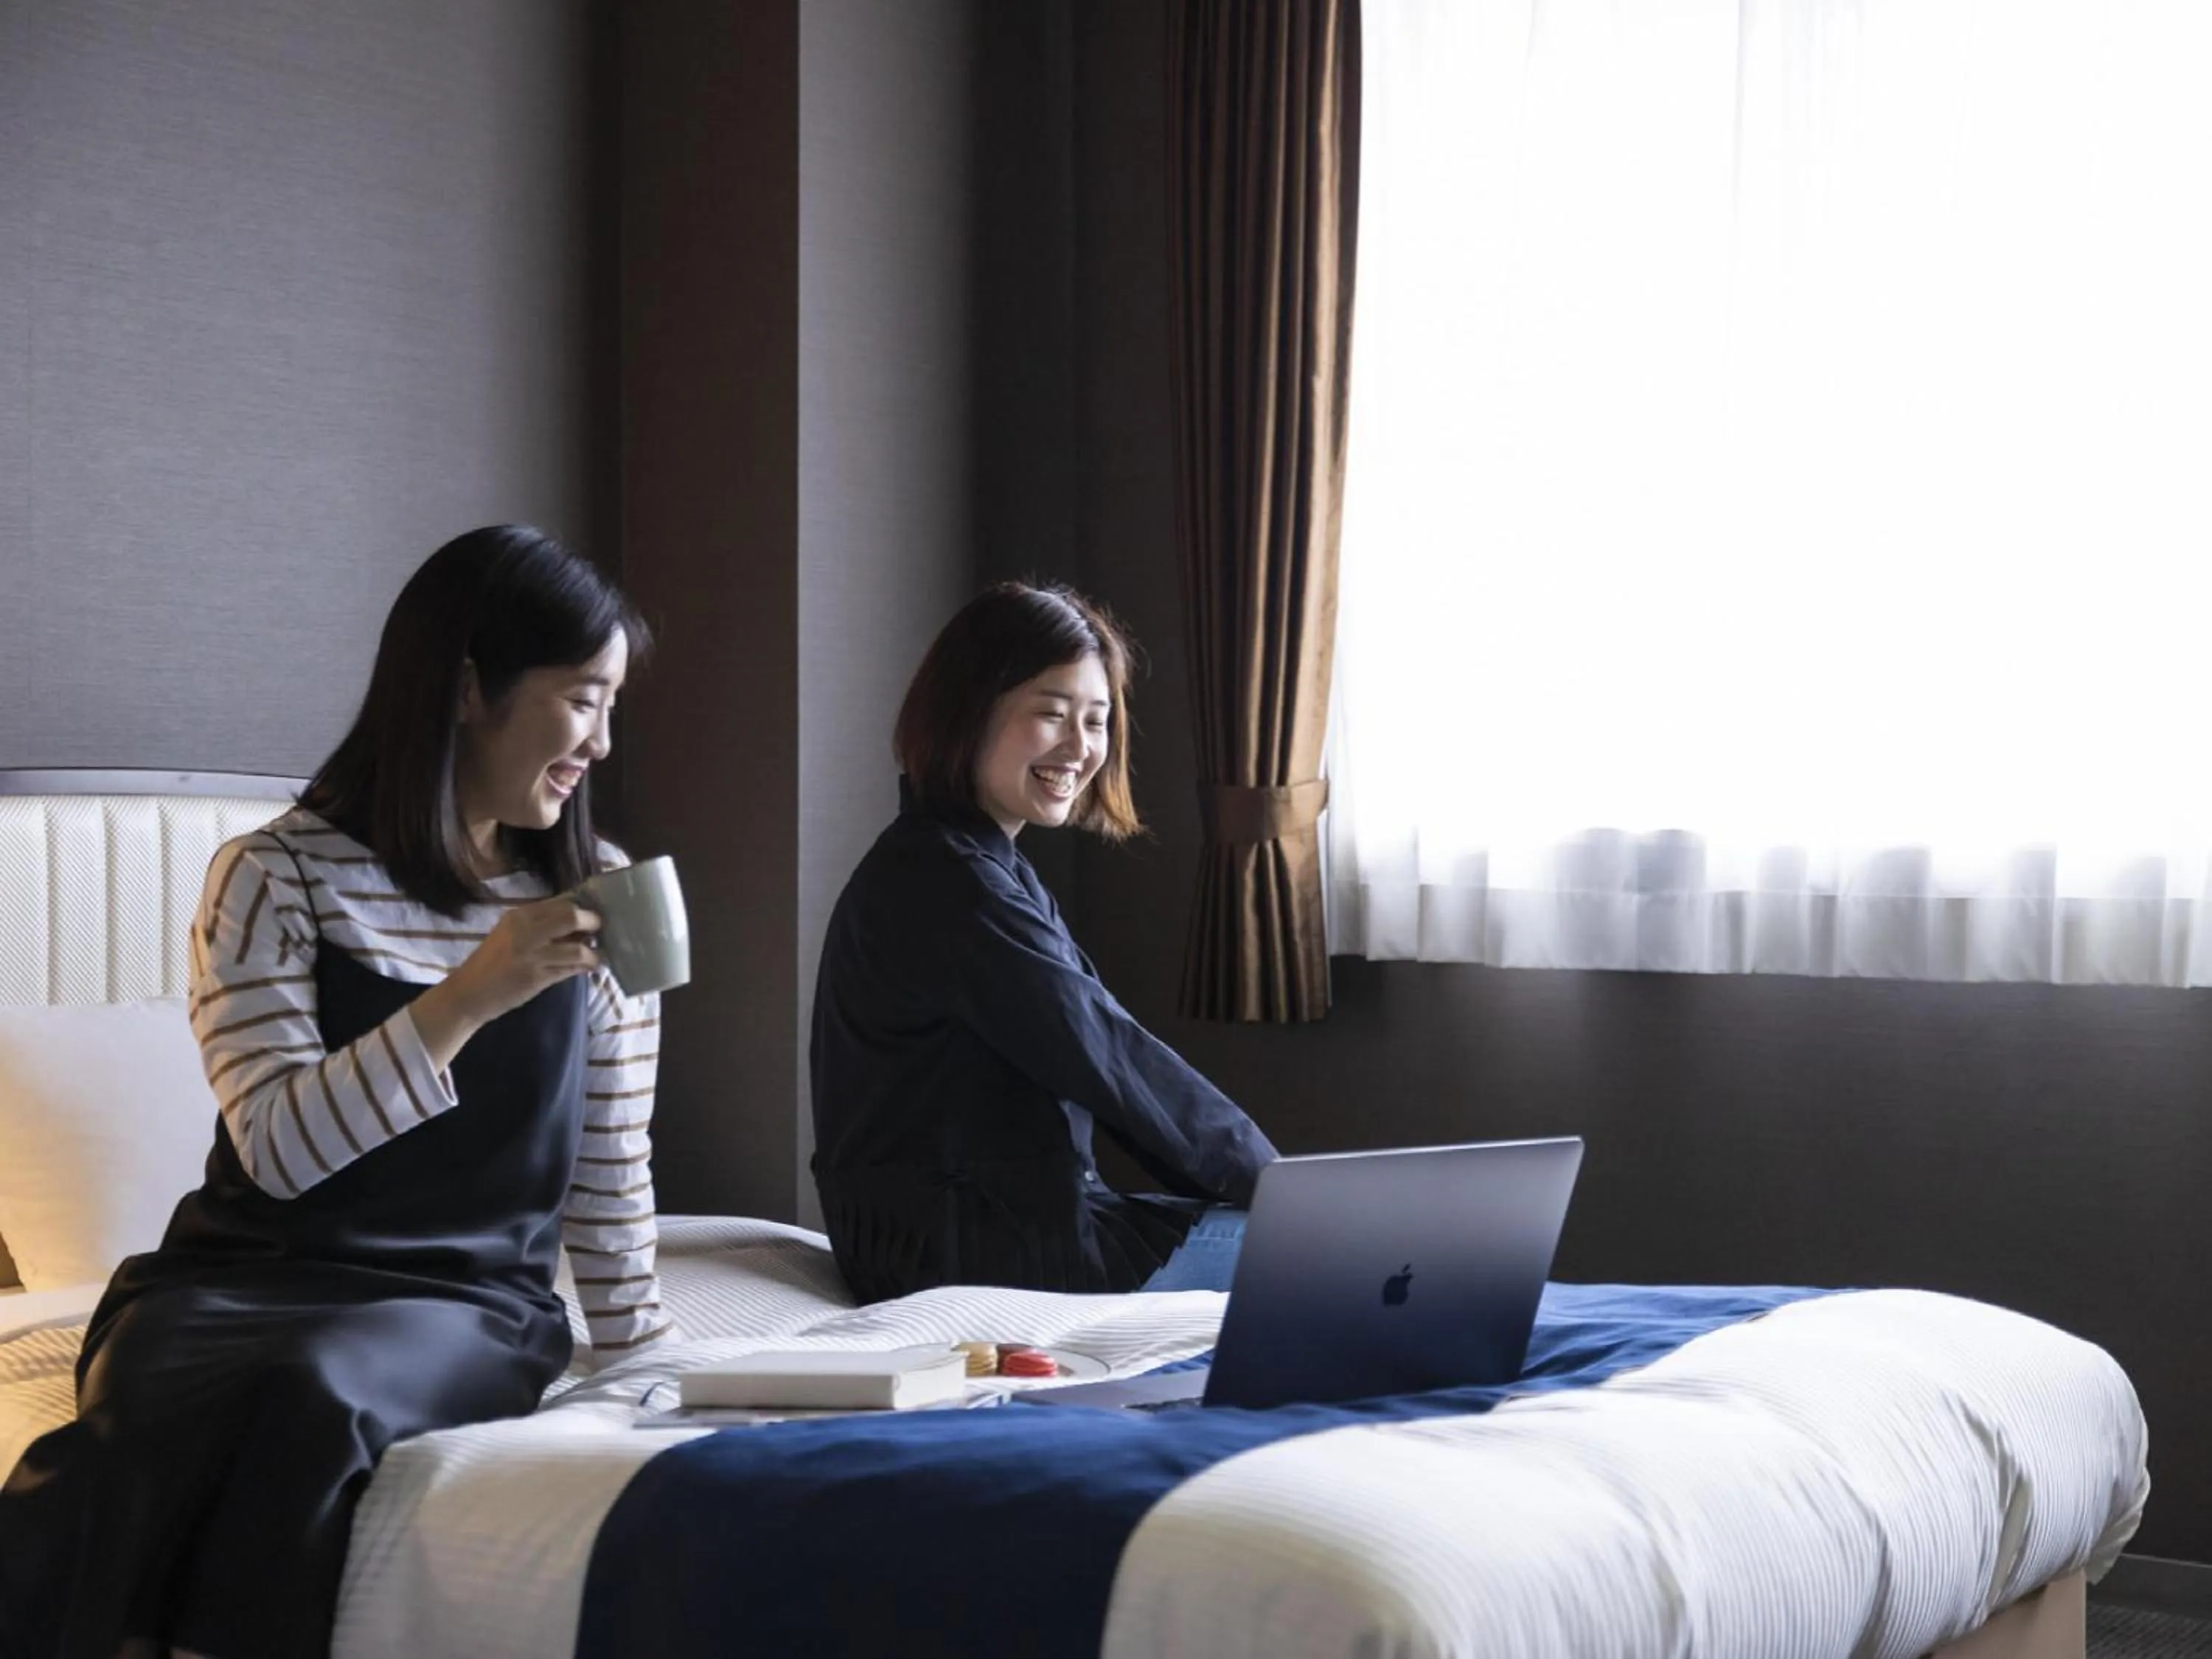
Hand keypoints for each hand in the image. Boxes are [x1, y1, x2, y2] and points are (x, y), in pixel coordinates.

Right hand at [409, 897, 601, 1069]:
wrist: (468, 993)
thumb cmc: (493, 962)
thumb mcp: (511, 934)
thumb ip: (540, 925)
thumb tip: (579, 919)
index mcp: (519, 915)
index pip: (561, 902)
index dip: (585, 905)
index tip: (598, 911)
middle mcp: (525, 930)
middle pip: (572, 917)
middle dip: (593, 922)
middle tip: (602, 929)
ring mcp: (531, 955)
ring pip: (577, 949)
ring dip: (594, 953)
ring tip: (599, 955)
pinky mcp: (535, 978)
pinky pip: (570, 970)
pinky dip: (584, 968)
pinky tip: (590, 968)